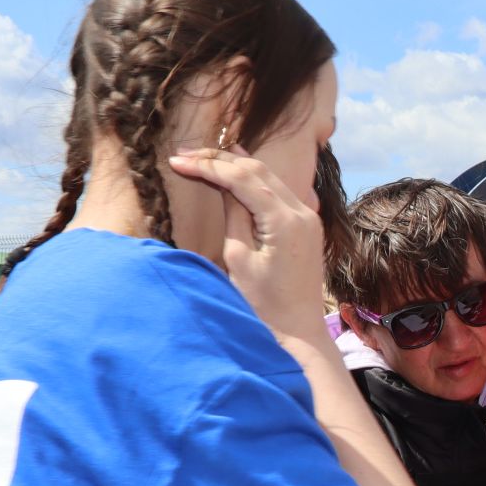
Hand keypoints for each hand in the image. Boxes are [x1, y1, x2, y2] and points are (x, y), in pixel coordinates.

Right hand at [167, 146, 325, 339]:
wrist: (298, 332)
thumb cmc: (264, 305)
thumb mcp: (239, 259)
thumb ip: (234, 215)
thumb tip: (223, 183)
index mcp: (285, 221)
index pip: (242, 178)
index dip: (208, 166)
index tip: (177, 161)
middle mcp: (302, 212)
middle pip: (257, 170)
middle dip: (220, 159)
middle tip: (186, 152)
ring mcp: (308, 217)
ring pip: (269, 176)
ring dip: (236, 163)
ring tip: (205, 152)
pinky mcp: (306, 225)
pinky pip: (279, 190)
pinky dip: (255, 178)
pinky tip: (237, 165)